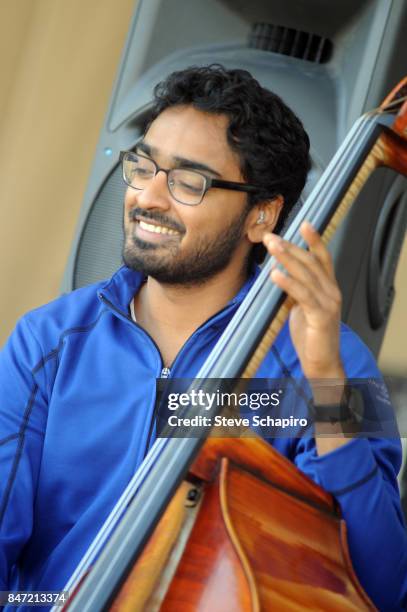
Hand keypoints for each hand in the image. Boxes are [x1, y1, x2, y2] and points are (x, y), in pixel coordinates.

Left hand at [263, 221, 344, 382]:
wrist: (322, 363)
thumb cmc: (311, 337)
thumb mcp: (301, 308)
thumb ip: (295, 290)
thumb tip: (278, 271)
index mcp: (329, 288)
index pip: (322, 259)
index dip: (314, 240)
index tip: (303, 223)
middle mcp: (332, 292)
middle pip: (311, 263)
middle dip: (290, 247)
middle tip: (271, 237)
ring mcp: (328, 304)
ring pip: (306, 275)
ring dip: (287, 259)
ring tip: (272, 247)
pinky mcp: (321, 317)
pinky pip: (302, 295)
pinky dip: (288, 283)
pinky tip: (275, 274)